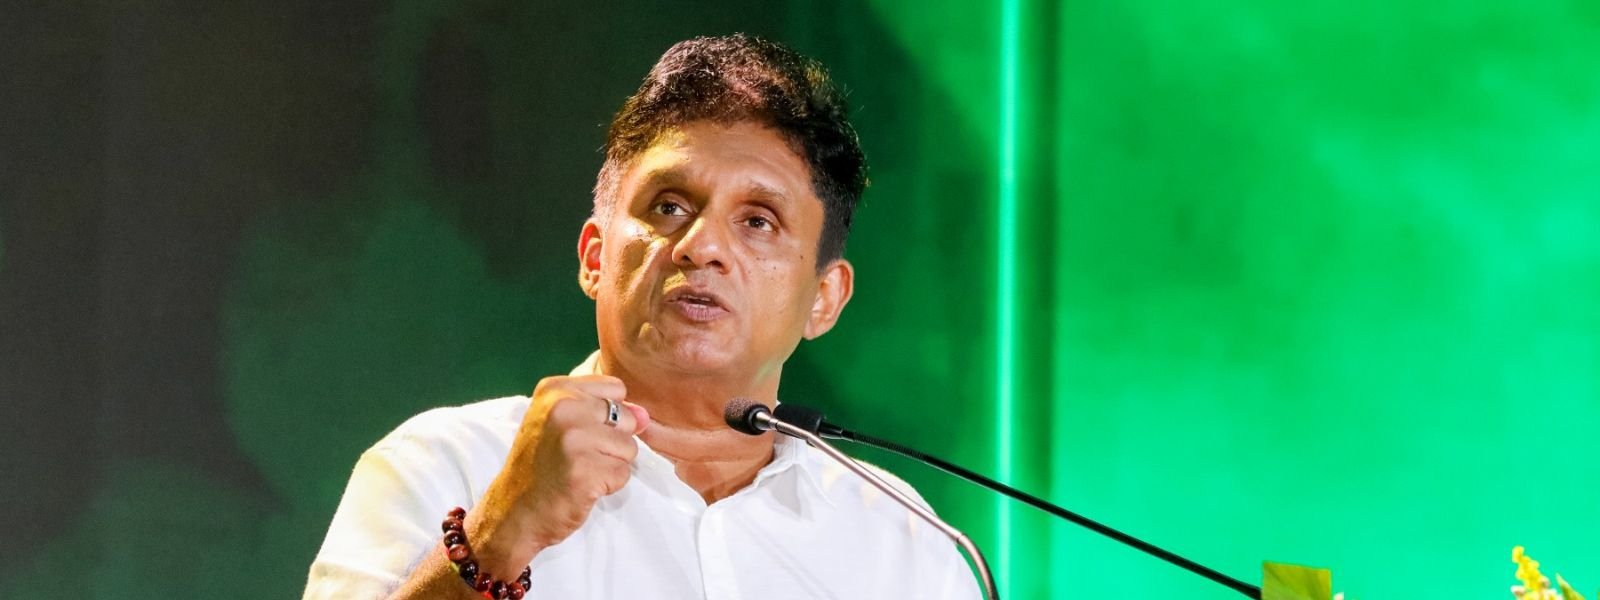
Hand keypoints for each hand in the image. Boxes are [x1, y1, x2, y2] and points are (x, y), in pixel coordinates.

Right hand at [469, 374, 649, 569]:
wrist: (513, 512)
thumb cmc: (541, 466)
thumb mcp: (562, 424)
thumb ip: (606, 412)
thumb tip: (645, 416)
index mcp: (556, 389)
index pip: (616, 388)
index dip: (609, 415)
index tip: (580, 432)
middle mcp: (564, 407)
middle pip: (627, 418)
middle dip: (613, 442)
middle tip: (578, 457)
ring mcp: (574, 439)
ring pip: (629, 448)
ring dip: (611, 466)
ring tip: (580, 472)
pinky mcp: (585, 471)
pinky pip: (623, 474)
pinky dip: (608, 485)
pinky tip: (582, 487)